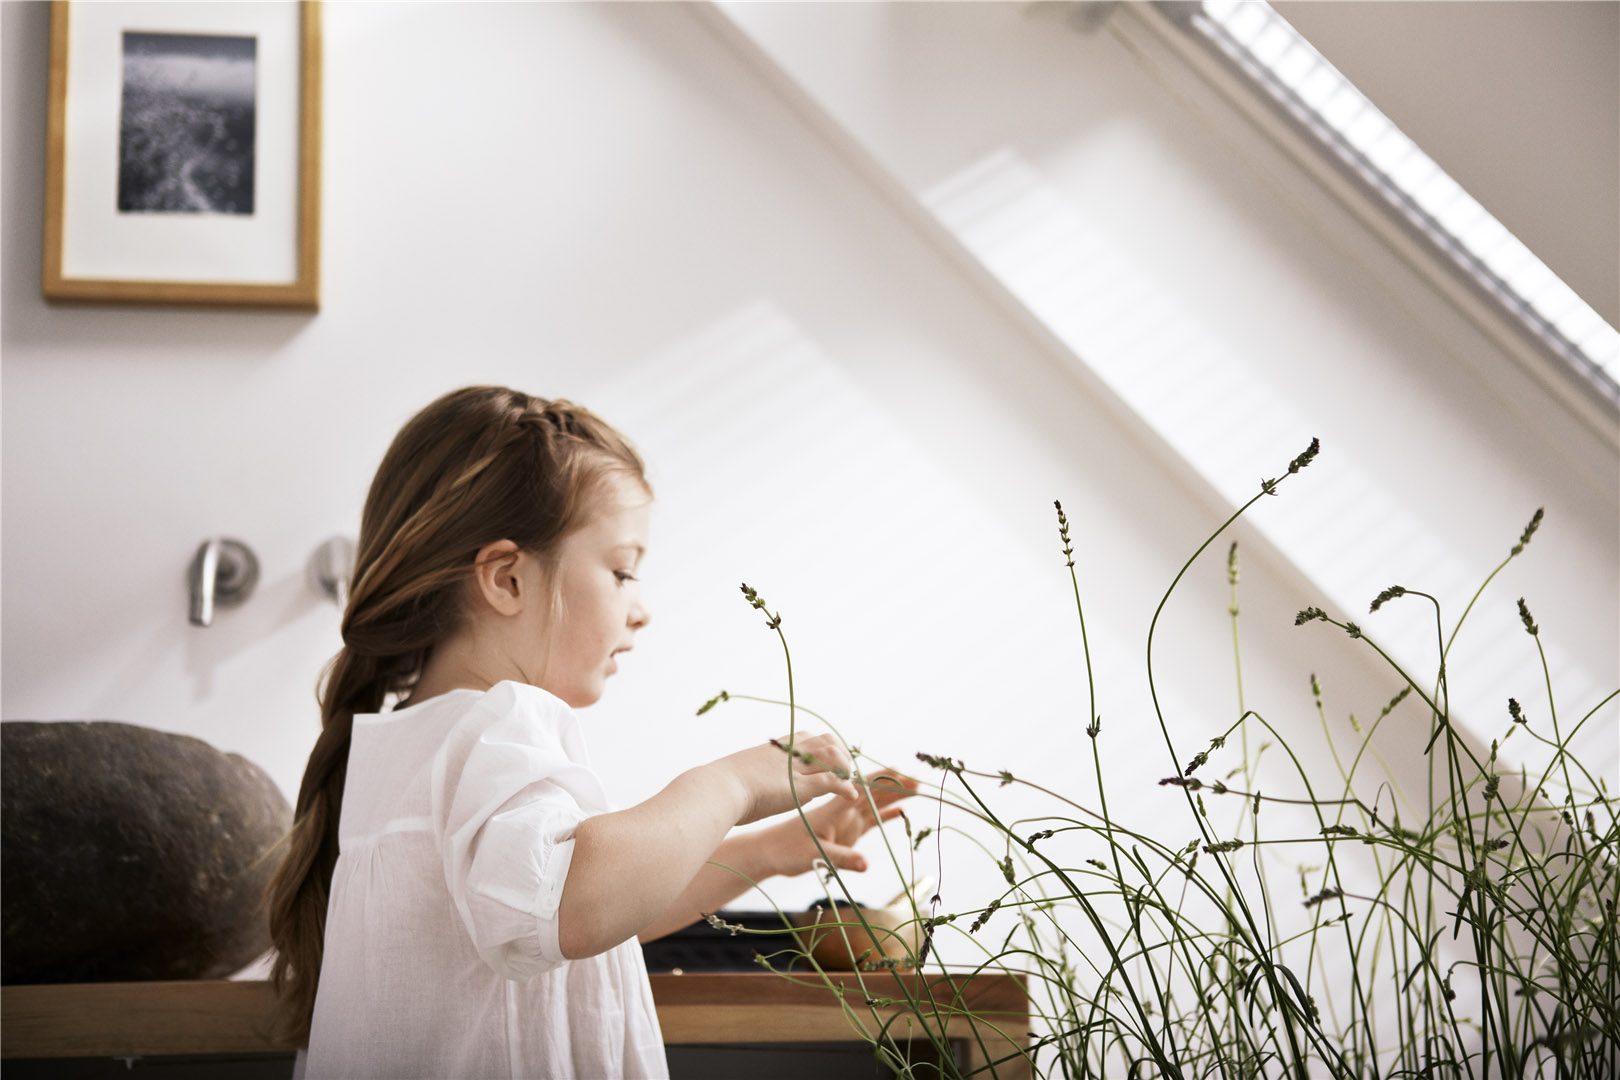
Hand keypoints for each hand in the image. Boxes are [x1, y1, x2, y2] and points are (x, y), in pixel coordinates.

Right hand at [714, 732, 859, 825]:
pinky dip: (845, 788)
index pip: (810, 737)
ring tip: (849, 784)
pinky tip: (851, 797)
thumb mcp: (748, 774)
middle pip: (827, 741)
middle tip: (845, 773)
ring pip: (834, 758)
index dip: (826, 748)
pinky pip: (832, 782)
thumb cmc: (724, 787)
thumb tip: (765, 782)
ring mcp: (796, 768)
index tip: (832, 762)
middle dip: (841, 756)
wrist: (716, 790)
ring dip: (846, 770)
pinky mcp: (800, 786)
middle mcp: (789, 752)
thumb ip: (764, 775)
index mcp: (776, 746)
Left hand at [756, 770, 917, 878]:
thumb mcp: (815, 855)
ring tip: (916, 789)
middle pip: (874, 793)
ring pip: (875, 804)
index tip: (902, 775)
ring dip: (894, 796)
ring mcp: (846, 820)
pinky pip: (871, 820)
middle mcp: (843, 810)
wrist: (771, 851)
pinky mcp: (846, 831)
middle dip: (895, 786)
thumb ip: (842, 858)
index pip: (862, 789)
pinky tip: (901, 812)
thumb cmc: (788, 850)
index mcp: (835, 809)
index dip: (883, 781)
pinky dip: (886, 815)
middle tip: (918, 780)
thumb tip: (867, 864)